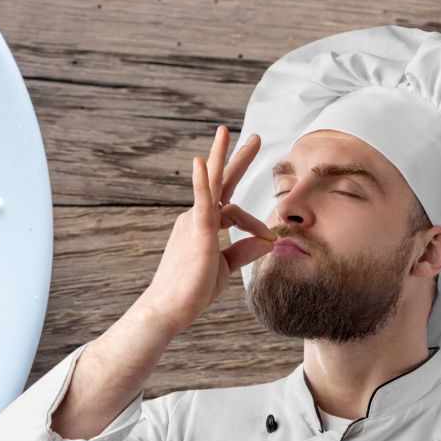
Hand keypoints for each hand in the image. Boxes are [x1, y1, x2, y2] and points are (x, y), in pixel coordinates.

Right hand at [135, 124, 278, 335]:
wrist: (170, 309)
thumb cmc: (192, 290)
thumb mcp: (225, 267)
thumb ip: (244, 250)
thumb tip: (268, 239)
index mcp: (204, 226)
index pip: (231, 208)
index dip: (254, 222)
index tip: (270, 238)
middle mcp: (197, 218)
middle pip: (219, 182)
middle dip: (235, 158)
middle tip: (254, 137)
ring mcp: (195, 222)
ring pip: (211, 184)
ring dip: (220, 157)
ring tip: (226, 132)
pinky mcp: (197, 232)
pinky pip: (202, 203)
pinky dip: (201, 182)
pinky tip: (200, 162)